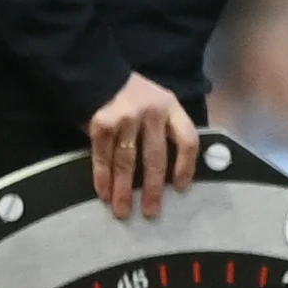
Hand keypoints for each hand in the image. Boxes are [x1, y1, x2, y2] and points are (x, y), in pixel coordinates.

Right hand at [90, 72, 199, 219]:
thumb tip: (172, 174)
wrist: (100, 75)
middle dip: (152, 188)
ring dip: (123, 189)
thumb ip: (167, 130)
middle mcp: (151, 112)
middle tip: (151, 212)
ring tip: (123, 210)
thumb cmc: (136, 97)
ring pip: (126, 160)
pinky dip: (102, 176)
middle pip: (155, 157)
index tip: (181, 188)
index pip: (187, 140)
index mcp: (172, 108)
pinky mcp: (101, 123)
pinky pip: (103, 155)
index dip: (186, 166)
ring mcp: (125, 117)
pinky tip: (104, 193)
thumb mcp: (161, 104)